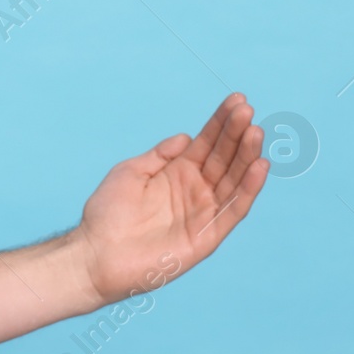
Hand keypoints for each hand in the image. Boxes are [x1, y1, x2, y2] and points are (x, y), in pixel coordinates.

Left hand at [68, 92, 267, 307]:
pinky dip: (248, 189)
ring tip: (255, 131)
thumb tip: (187, 137)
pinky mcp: (206, 236)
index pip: (207, 143)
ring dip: (247, 156)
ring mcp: (203, 213)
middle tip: (247, 109)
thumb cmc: (107, 213)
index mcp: (178, 173)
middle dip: (236, 133)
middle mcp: (195, 191)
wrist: (94, 254)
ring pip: (233, 181)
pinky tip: (259, 167)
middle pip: (224, 158)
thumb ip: (160, 155)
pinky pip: (233, 210)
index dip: (221, 122)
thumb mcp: (131, 172)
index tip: (237, 99)